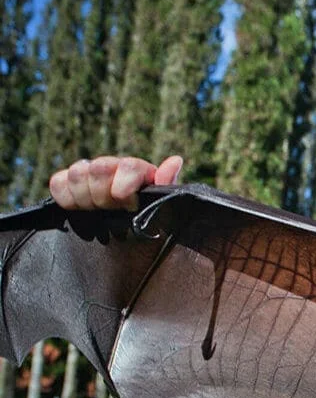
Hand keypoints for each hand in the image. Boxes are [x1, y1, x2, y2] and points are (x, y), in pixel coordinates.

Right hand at [48, 155, 182, 210]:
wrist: (129, 237)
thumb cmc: (150, 220)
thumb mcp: (164, 206)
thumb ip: (167, 185)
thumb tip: (175, 160)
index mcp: (137, 170)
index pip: (127, 166)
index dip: (124, 189)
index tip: (130, 208)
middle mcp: (112, 167)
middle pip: (98, 168)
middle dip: (104, 196)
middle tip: (112, 211)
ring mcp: (88, 174)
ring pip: (77, 173)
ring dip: (85, 198)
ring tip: (96, 212)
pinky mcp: (67, 185)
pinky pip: (57, 182)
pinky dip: (65, 197)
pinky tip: (80, 210)